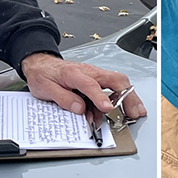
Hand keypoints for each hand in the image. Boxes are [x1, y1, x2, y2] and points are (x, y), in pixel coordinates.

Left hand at [20, 52, 147, 118]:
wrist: (42, 65)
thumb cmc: (44, 75)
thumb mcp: (46, 89)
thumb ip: (63, 99)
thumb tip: (79, 108)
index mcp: (74, 73)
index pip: (91, 84)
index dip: (100, 97)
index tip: (107, 109)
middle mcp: (89, 72)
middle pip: (115, 80)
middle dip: (127, 96)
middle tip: (134, 112)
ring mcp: (95, 75)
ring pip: (118, 83)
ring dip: (129, 97)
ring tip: (136, 112)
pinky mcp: (97, 80)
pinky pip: (113, 88)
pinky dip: (122, 98)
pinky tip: (124, 110)